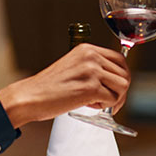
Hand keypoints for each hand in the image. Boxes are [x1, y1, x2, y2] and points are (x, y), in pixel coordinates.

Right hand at [0, 43, 129, 127]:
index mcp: (87, 49)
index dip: (122, 76)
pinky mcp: (91, 88)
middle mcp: (91, 56)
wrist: (30, 97)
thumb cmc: (48, 87)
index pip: (120, 59)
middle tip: (107, 101)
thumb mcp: (73, 67)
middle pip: (124, 74)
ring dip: (114, 99)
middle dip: (120, 91)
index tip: (115, 88)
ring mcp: (92, 71)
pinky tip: (89, 105)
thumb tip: (115, 79)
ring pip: (122, 87)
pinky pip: (113, 100)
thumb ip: (92, 68)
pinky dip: (104, 107)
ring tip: (96, 103)